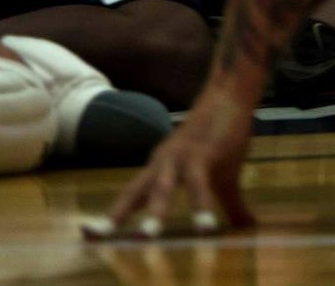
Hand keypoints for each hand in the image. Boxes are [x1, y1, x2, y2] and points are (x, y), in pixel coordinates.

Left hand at [87, 92, 255, 238]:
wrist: (229, 97)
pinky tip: (206, 229)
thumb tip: (245, 225)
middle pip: (135, 191)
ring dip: (155, 212)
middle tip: (95, 237)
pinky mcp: (205, 153)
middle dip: (117, 215)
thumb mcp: (223, 174)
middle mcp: (164, 163)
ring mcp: (182, 157)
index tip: (89, 235)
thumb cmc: (221, 135)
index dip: (113, 215)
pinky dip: (202, 208)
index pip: (131, 195)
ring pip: (162, 188)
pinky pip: (201, 185)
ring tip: (147, 237)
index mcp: (160, 168)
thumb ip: (228, 202)